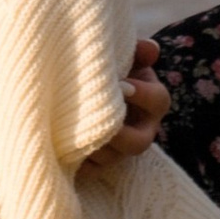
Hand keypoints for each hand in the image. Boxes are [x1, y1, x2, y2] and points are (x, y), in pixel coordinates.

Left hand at [81, 36, 170, 174]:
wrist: (87, 86)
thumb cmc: (110, 66)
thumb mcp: (124, 54)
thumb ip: (136, 50)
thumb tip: (151, 49)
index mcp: (152, 101)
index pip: (158, 101)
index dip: (142, 95)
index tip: (121, 84)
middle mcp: (141, 131)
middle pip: (139, 143)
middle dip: (117, 132)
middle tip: (95, 116)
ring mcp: (120, 151)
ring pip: (111, 158)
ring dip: (93, 143)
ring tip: (72, 126)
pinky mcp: (99, 164)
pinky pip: (90, 170)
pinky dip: (76, 158)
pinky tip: (61, 141)